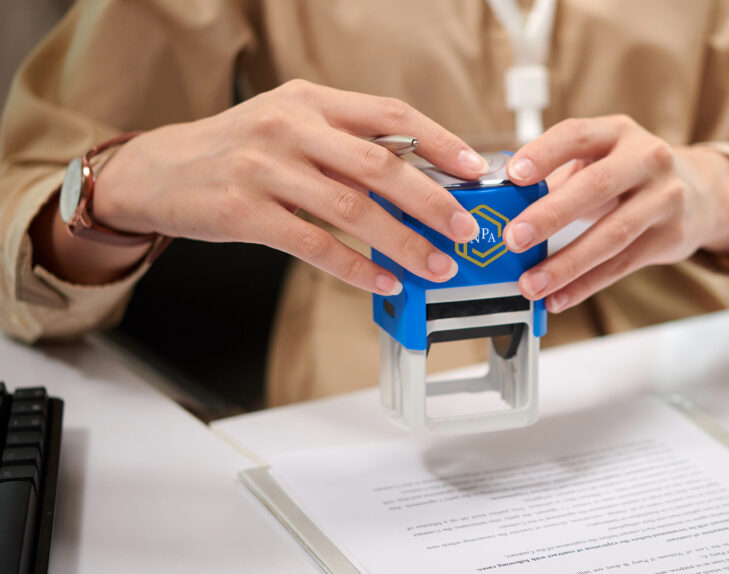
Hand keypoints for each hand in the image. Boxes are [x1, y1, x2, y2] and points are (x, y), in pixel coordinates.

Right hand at [88, 80, 488, 292]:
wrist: (158, 169)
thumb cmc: (237, 149)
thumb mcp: (291, 126)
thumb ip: (346, 145)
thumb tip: (417, 180)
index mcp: (311, 101)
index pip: (391, 115)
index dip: (440, 142)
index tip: (476, 170)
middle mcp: (290, 127)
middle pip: (380, 166)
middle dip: (432, 201)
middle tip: (463, 229)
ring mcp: (264, 169)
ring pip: (353, 210)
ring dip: (403, 243)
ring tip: (435, 265)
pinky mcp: (243, 212)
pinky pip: (314, 245)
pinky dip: (356, 267)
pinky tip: (383, 280)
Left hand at [502, 115, 728, 312]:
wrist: (701, 193)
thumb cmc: (632, 174)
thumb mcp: (601, 158)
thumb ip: (558, 176)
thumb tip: (505, 207)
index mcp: (618, 133)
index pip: (577, 135)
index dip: (544, 153)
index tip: (514, 175)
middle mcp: (647, 159)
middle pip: (597, 186)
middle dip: (551, 215)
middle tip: (514, 238)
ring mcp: (664, 198)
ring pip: (612, 234)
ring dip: (566, 264)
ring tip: (531, 283)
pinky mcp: (670, 237)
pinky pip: (622, 265)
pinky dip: (585, 284)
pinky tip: (558, 297)